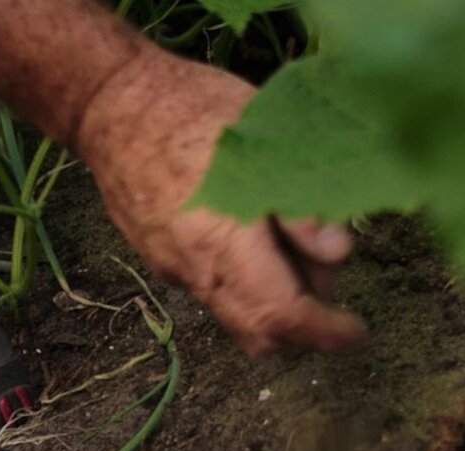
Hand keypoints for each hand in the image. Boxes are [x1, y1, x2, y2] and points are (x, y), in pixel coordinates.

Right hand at [74, 48, 364, 355]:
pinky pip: (216, 293)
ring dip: (276, 303)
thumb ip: (299, 204)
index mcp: (224, 242)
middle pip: (258, 333)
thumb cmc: (190, 109)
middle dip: (304, 326)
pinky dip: (249, 286)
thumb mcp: (261, 140)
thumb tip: (338, 252)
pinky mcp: (164, 261)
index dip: (325, 332)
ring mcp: (175, 270)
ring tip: (296, 249)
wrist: (107, 104)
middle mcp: (196, 270)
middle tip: (328, 277)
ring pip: (237, 316)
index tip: (357, 331)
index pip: (281, 315)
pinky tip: (260, 238)